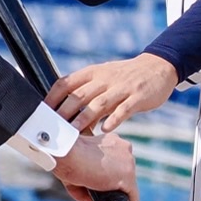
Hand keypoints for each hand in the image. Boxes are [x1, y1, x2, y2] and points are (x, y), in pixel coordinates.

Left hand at [51, 53, 179, 134]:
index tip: (42, 114)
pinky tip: (106, 129)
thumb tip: (65, 116)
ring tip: (74, 133)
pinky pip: (124, 109)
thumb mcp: (103, 78)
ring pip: (99, 103)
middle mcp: (105, 78)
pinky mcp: (138, 97)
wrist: (158, 68)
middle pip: (80, 95)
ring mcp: (122, 87)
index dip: (52, 98)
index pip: (66, 83)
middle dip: (64, 112)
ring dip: (85, 119)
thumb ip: (86, 95)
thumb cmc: (125, 78)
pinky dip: (114, 119)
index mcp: (93, 73)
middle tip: (53, 129)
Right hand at [51, 130, 137, 200]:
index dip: (105, 176)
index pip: (115, 162)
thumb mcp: (77, 164)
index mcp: (112, 141)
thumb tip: (88, 199)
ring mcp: (128, 163)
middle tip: (92, 193)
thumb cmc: (66, 155)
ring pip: (126, 185)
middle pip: (121, 173)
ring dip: (111, 194)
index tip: (94, 182)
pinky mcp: (127, 177)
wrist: (67, 152)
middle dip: (108, 185)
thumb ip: (85, 178)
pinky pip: (131, 196)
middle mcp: (124, 149)